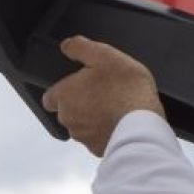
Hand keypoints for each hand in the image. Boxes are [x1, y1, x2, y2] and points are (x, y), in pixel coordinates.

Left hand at [40, 36, 164, 156]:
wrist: (143, 124)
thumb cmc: (126, 89)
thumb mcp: (105, 55)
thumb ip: (80, 47)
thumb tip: (66, 45)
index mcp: (65, 95)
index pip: (50, 96)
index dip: (65, 88)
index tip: (82, 84)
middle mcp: (68, 118)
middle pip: (68, 110)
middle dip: (82, 102)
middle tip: (105, 91)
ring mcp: (83, 136)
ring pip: (83, 125)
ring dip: (94, 117)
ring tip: (116, 106)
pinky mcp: (97, 148)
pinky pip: (97, 137)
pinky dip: (106, 130)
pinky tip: (121, 120)